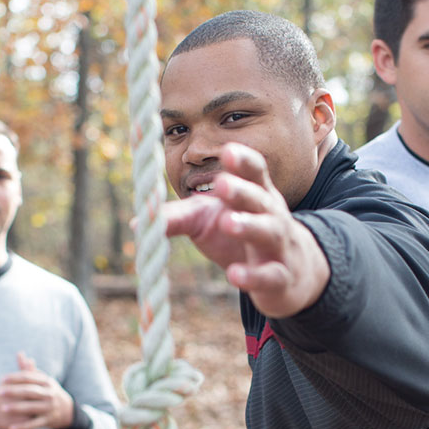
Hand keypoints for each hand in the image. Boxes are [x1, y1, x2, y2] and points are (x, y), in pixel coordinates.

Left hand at [0, 352, 75, 428]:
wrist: (67, 410)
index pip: (29, 377)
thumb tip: (20, 354)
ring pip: (31, 408)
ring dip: (17, 408)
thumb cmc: (48, 391)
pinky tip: (10, 428)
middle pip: (30, 391)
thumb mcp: (42, 379)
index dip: (15, 378)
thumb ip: (29, 369)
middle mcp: (49, 394)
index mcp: (46, 381)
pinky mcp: (48, 421)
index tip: (1, 379)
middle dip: (14, 391)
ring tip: (2, 408)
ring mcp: (49, 408)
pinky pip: (33, 424)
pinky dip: (22, 427)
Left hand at [163, 143, 329, 318]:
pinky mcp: (280, 278)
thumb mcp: (209, 221)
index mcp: (257, 195)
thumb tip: (137, 222)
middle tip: (220, 183)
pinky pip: (269, 276)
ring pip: (269, 233)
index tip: (227, 150)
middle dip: (241, 190)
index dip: (243, 160)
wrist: (291, 274)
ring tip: (227, 222)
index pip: (255, 171)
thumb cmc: (241, 238)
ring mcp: (279, 247)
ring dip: (249, 226)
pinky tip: (234, 276)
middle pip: (260, 199)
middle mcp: (273, 216)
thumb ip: (177, 217)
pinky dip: (253, 276)